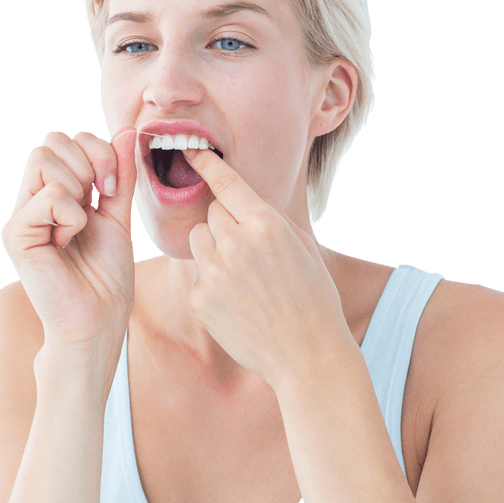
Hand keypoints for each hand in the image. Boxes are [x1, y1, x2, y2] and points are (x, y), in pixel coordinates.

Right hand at [0, 128, 138, 349]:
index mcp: (57, 193)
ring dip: (78, 185)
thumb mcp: (119, 215)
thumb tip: (126, 130)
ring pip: (43, 158)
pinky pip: (48, 195)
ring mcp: (22, 216)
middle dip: (89, 161)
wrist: (98, 320)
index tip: (114, 187)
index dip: (99, 151)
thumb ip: (120, 175)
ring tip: (82, 221)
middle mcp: (34, 200)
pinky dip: (72, 215)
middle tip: (100, 197)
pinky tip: (68, 240)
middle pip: (52, 141)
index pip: (68, 139)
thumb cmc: (106, 277)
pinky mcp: (17, 234)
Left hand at [183, 148, 349, 390]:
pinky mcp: (201, 298)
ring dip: (214, 247)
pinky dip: (213, 280)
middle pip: (212, 213)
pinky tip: (237, 300)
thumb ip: (270, 219)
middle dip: (226, 223)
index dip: (206, 163)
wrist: (308, 354)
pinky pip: (199, 272)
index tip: (190, 149)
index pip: (226, 184)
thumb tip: (243, 201)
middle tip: (249, 250)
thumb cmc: (313, 297)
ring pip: (199, 239)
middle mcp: (236, 243)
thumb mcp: (302, 246)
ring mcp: (215, 271)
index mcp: (266, 224)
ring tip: (242, 275)